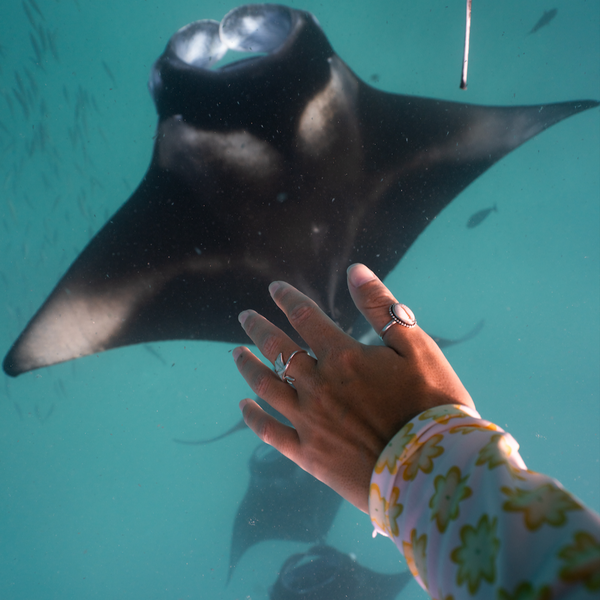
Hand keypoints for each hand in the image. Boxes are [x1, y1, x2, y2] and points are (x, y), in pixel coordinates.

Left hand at [232, 264, 474, 512]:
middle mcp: (318, 386)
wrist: (434, 471)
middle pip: (277, 349)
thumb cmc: (432, 404)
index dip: (287, 299)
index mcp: (343, 357)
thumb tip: (354, 271)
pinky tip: (243, 406)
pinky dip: (253, 417)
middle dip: (258, 328)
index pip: (305, 317)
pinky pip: (271, 433)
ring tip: (236, 353)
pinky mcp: (309, 455)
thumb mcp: (416, 347)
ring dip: (248, 366)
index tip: (274, 289)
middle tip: (244, 317)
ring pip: (266, 387)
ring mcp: (309, 421)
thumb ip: (382, 307)